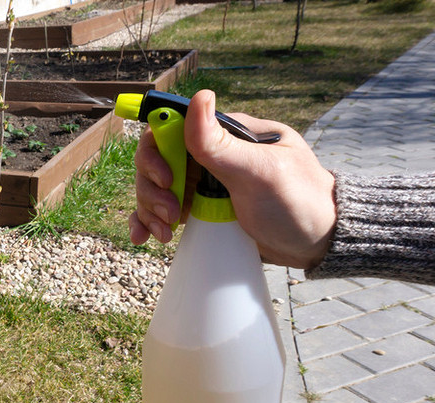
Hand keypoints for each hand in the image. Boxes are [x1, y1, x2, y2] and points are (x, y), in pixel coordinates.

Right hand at [129, 89, 337, 269]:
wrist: (318, 245)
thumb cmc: (299, 203)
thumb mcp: (259, 173)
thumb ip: (221, 142)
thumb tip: (198, 96)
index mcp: (227, 135)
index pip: (172, 127)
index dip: (157, 150)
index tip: (165, 177)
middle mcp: (212, 156)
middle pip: (157, 159)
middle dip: (153, 187)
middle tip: (173, 213)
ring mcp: (205, 184)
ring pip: (155, 187)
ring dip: (149, 208)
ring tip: (166, 232)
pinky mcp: (203, 210)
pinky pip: (163, 210)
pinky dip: (147, 222)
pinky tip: (145, 237)